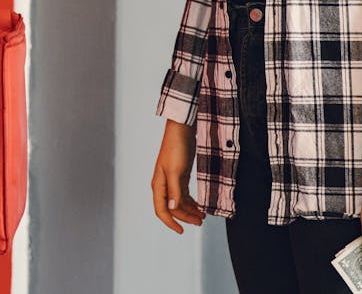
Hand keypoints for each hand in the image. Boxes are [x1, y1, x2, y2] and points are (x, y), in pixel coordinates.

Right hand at [151, 119, 205, 233]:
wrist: (182, 130)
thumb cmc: (176, 148)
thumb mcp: (176, 171)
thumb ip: (175, 191)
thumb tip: (173, 208)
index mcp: (158, 184)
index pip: (161, 210)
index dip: (170, 222)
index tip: (182, 231)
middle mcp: (163, 184)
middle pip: (173, 208)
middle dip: (186, 217)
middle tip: (200, 222)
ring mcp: (171, 180)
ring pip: (179, 202)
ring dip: (190, 210)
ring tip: (203, 216)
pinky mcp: (180, 175)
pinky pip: (184, 194)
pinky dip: (191, 201)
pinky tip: (199, 205)